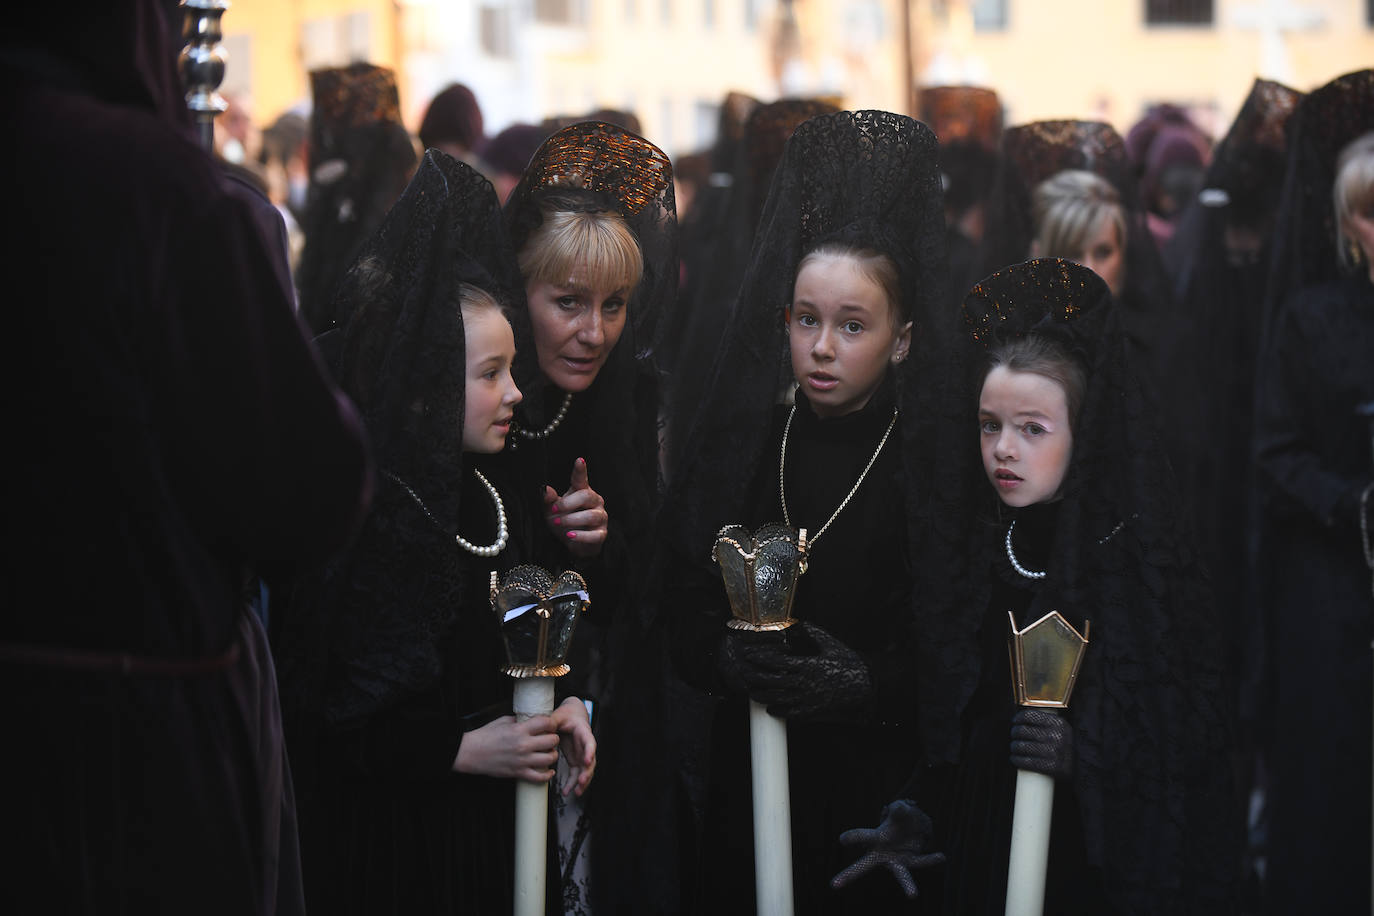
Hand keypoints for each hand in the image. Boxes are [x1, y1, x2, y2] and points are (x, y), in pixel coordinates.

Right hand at [453, 713, 559, 783]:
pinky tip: (548, 771)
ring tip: (548, 753)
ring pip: (550, 758)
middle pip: (552, 740)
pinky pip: (539, 777)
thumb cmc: (484, 736)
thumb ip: (519, 720)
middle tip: (550, 739)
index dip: (551, 723)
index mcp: (519, 729)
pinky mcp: (518, 773)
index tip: (550, 725)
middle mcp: (523, 745)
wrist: (470, 753)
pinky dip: (547, 775)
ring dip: (552, 755)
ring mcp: (522, 760)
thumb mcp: (502, 721)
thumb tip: (530, 719)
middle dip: (553, 738)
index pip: (546, 723)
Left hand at [544, 457, 607, 557]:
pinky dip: (581, 536)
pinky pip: (594, 534)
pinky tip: (570, 535)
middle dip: (568, 504)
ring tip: (558, 523)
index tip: (579, 460)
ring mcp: (600, 517)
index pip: (581, 479)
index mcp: (582, 492)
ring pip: (590, 515)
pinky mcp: (602, 533)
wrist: (572, 544)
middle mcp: (595, 501)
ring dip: (571, 520)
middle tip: (554, 511)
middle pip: (586, 496)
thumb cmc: (564, 521)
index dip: (581, 470)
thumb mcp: (552, 510)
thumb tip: (545, 489)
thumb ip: (549, 500)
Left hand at [550, 695, 596, 796]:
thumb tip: (544, 727)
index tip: (587, 760)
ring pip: (585, 771)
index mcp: (583, 732)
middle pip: (590, 760)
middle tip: (581, 781)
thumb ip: (552, 721)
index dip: (589, 751)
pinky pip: (576, 774)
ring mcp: (581, 755)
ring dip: (582, 782)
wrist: (570, 718)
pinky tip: (567, 792)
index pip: (590, 742)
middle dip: (587, 772)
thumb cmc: (565, 716)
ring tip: (575, 792)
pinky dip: (573, 784)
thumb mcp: (559, 716)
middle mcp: (585, 745)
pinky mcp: (576, 761)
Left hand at [717, 622, 872, 720]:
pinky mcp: (814, 710)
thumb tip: (798, 623)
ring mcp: (810, 699)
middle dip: (756, 679)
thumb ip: (813, 633)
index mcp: (809, 666)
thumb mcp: (831, 644)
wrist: (865, 685)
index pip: (779, 662)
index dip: (761, 659)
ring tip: (752, 693)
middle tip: (743, 674)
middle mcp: (807, 684)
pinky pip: (793, 713)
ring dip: (764, 697)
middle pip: (774, 683)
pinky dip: (780, 711)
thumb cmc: (848, 662)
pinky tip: (771, 708)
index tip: (749, 655)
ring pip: (780, 700)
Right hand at [830, 800, 944, 897]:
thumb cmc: (902, 819)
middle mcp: (882, 854)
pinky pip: (922, 862)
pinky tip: (940, 856)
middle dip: (850, 874)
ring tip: (913, 895)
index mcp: (875, 839)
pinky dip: (931, 859)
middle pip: (864, 865)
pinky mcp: (914, 862)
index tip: (843, 840)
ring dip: (907, 885)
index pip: (861, 836)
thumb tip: (900, 809)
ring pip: (901, 874)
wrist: (916, 827)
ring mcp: (898, 861)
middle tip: (834, 885)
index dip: (853, 838)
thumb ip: (899, 809)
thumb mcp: (900, 810)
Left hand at [1010, 708, 1072, 778]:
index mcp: (1058, 723)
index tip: (1015, 722)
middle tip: (1014, 737)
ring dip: (1014, 747)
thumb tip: (1022, 718)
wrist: (1079, 768)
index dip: (1018, 718)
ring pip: (1021, 746)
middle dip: (1014, 733)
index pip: (1029, 715)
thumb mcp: (1061, 729)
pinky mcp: (1052, 767)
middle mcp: (1057, 736)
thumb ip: (1047, 722)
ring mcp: (1054, 752)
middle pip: (1023, 731)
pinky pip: (1026, 762)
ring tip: (1014, 748)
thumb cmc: (1064, 746)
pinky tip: (1014, 759)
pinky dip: (1016, 760)